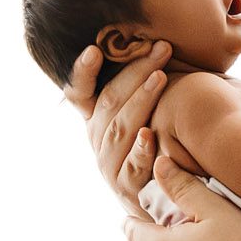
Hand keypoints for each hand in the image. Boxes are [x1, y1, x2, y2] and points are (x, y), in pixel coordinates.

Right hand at [60, 39, 171, 217]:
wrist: (160, 200)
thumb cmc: (158, 144)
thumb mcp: (142, 114)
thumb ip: (142, 85)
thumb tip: (158, 41)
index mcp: (96, 118)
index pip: (80, 90)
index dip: (83, 71)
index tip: (93, 50)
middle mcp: (97, 139)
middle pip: (109, 101)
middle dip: (135, 71)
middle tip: (161, 48)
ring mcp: (109, 165)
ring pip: (120, 129)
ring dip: (141, 100)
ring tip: (160, 77)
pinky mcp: (127, 189)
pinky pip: (132, 167)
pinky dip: (140, 151)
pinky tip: (149, 135)